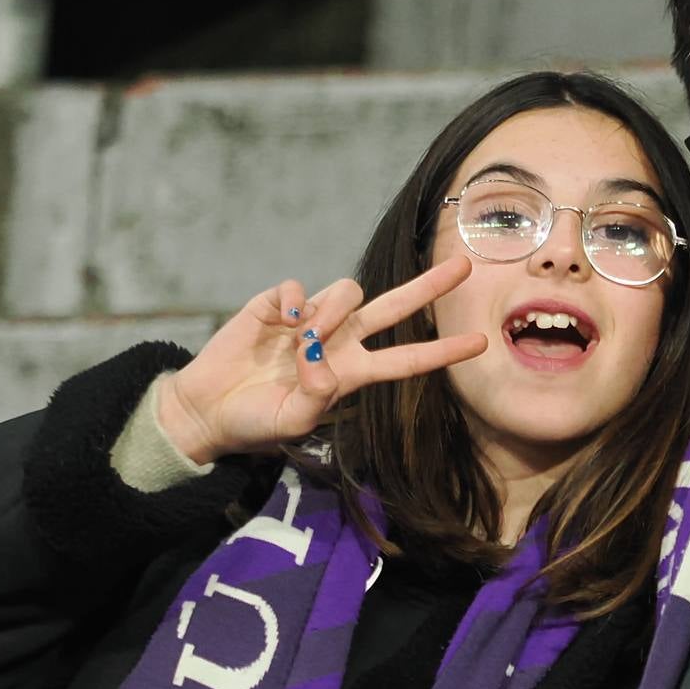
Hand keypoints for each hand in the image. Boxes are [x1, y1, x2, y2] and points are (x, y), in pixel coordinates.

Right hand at [153, 260, 491, 465]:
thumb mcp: (292, 422)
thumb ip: (315, 397)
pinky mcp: (276, 304)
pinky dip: (294, 301)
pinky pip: (298, 288)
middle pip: (394, 308)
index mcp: (351, 373)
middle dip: (429, 287)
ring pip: (347, 292)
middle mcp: (339, 341)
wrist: (208, 408)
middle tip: (464, 266)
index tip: (481, 343)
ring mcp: (310, 320)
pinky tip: (280, 321)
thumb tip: (321, 362)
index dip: (442, 352)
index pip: (407, 359)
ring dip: (333, 311)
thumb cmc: (255, 421)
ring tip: (304, 339)